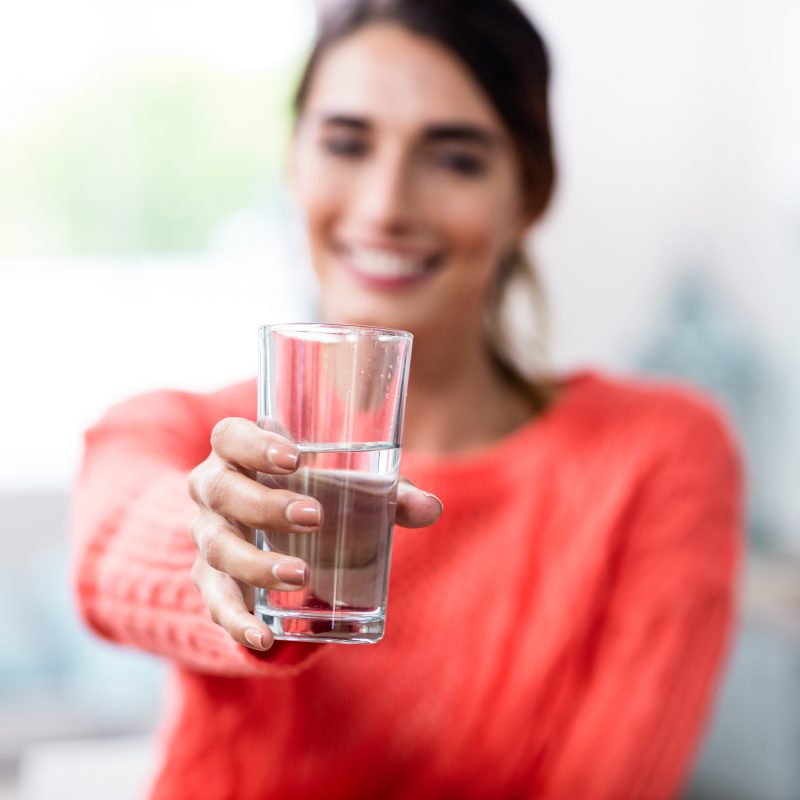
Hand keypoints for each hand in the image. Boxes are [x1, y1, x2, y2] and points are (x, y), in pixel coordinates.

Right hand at [187, 417, 441, 651]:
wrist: (265, 535)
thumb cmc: (311, 495)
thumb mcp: (345, 490)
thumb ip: (386, 494)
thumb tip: (432, 508)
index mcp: (239, 454)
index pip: (230, 436)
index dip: (253, 443)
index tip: (295, 458)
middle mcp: (214, 490)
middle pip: (220, 489)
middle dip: (265, 504)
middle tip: (314, 517)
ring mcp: (208, 536)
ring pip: (217, 547)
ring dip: (256, 563)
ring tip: (302, 575)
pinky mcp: (211, 581)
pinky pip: (215, 601)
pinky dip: (236, 621)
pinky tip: (263, 637)